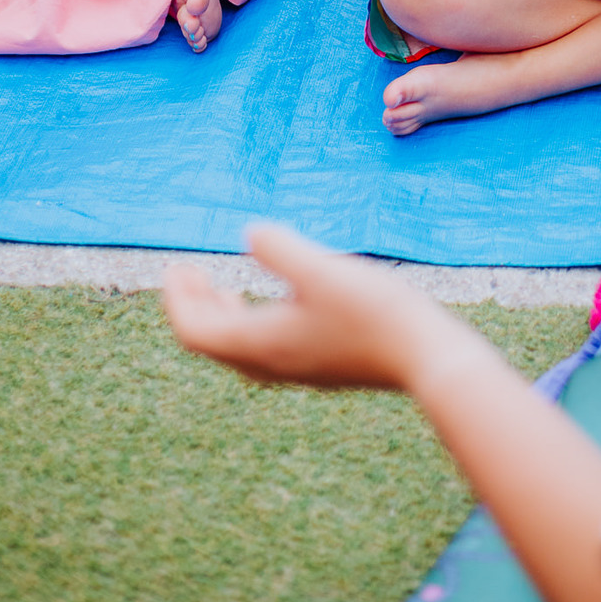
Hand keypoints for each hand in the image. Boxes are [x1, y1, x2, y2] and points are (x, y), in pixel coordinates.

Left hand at [164, 224, 484, 393]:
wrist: (426, 356)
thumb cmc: (373, 312)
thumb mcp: (322, 270)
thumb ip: (280, 249)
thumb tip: (250, 233)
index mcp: (262, 343)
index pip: (196, 331)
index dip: (177, 299)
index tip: (175, 267)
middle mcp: (273, 364)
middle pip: (213, 342)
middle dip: (194, 305)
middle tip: (188, 272)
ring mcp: (297, 368)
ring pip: (240, 348)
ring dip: (222, 315)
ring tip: (222, 285)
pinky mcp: (320, 364)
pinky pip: (265, 348)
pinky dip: (250, 322)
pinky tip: (277, 299)